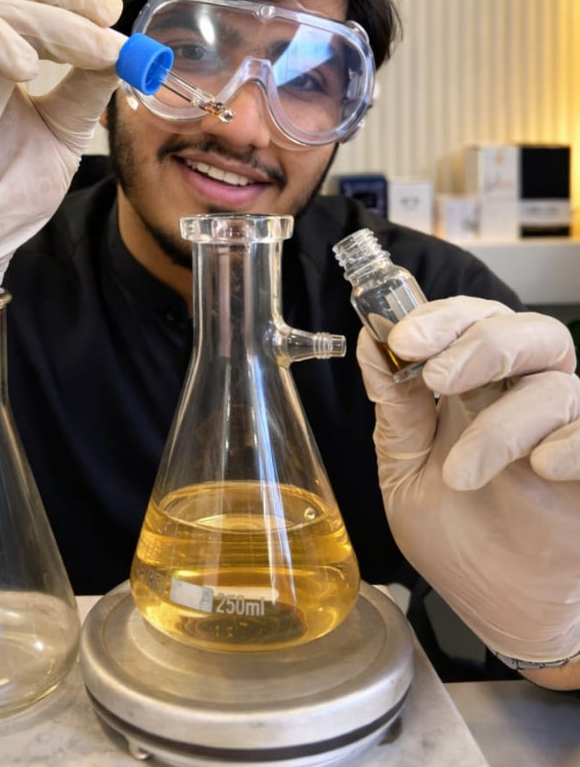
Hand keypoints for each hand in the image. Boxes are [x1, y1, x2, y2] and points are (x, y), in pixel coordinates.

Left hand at [356, 296, 579, 667]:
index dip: (442, 318)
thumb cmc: (457, 540)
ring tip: (461, 475)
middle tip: (438, 375)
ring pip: (556, 387)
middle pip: (531, 332)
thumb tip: (371, 340)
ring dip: (502, 423)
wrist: (503, 614)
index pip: (474, 322)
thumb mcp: (406, 473)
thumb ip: (397, 410)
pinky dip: (570, 442)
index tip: (402, 338)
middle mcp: (529, 398)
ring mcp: (568, 434)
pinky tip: (540, 466)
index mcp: (480, 389)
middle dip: (480, 344)